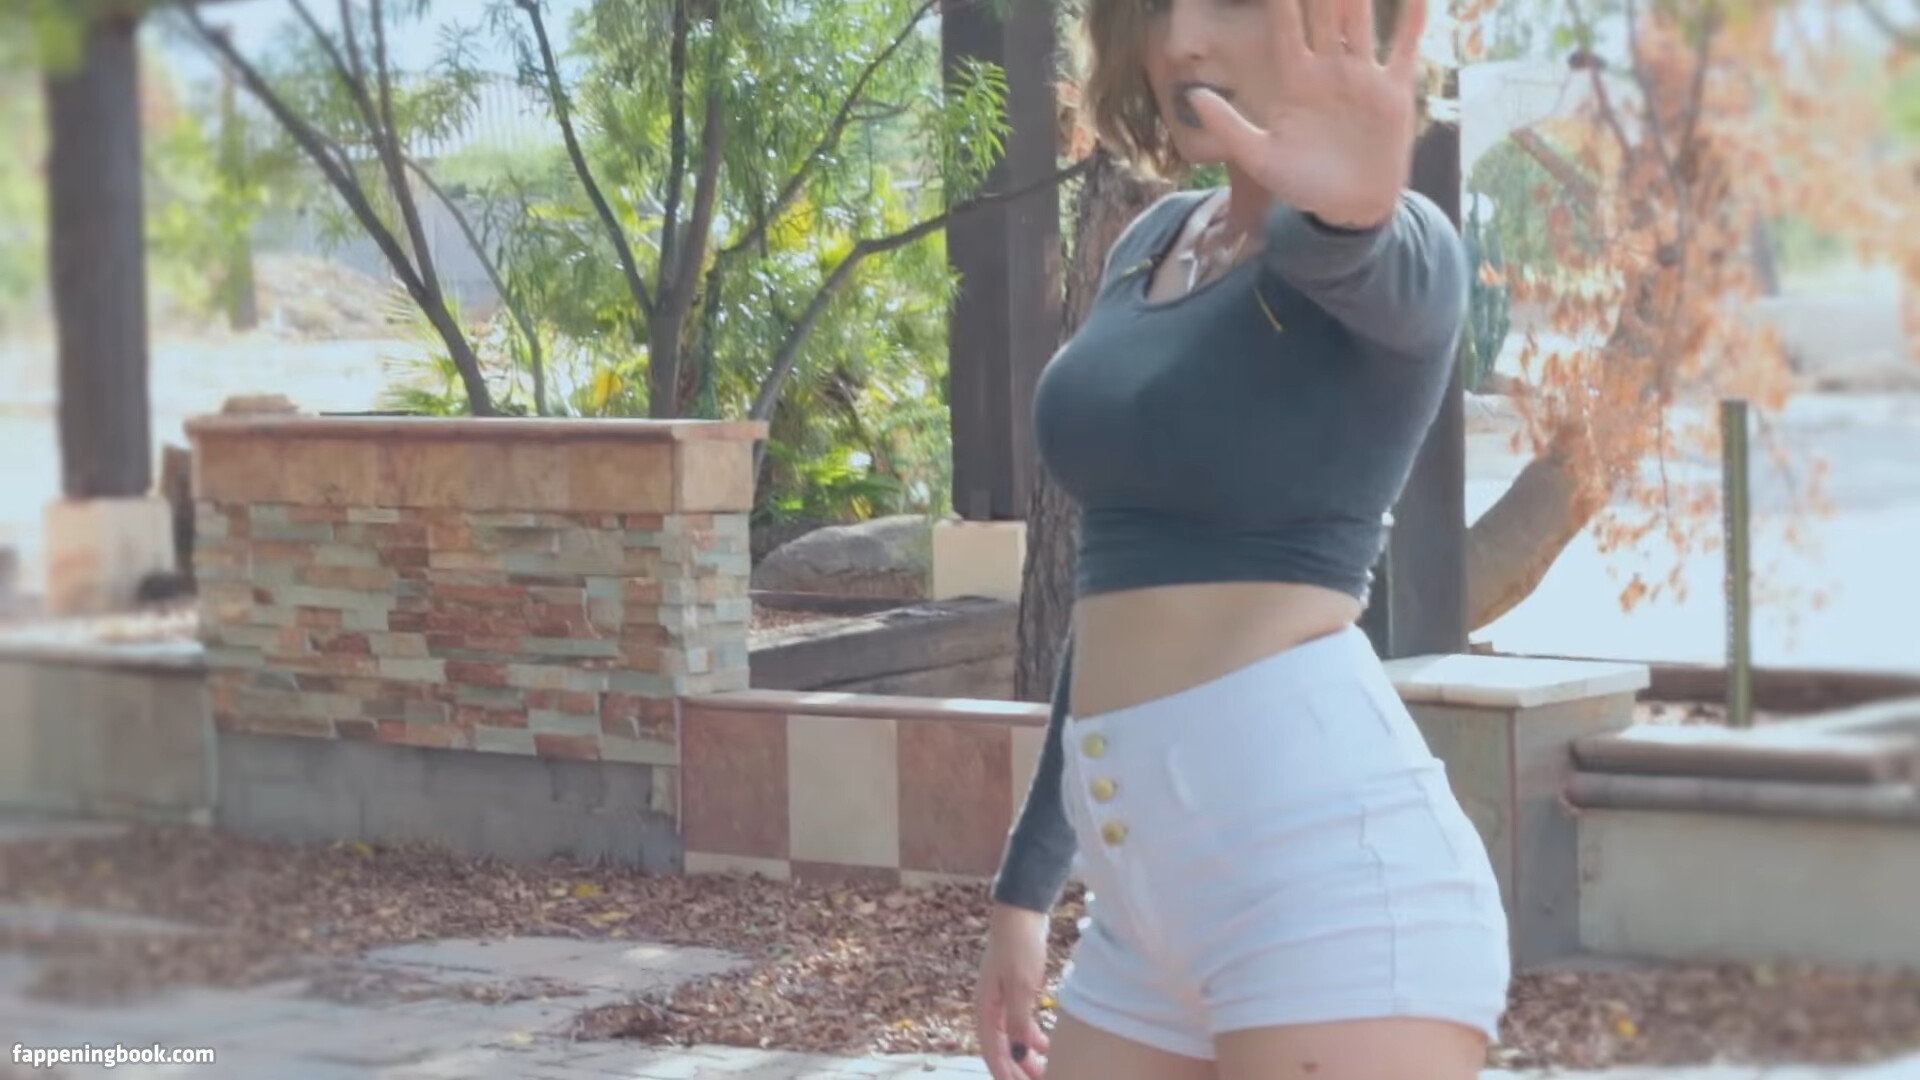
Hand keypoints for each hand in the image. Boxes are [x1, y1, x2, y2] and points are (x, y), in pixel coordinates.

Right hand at [975, 904, 1052, 1079]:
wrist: (1021, 912)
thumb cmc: (1019, 946)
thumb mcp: (1022, 986)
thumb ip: (1019, 1023)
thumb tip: (1020, 1055)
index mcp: (985, 1010)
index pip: (993, 1053)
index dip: (1006, 1074)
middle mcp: (990, 1009)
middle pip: (1001, 1050)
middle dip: (1017, 1071)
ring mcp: (1002, 1000)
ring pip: (1012, 1039)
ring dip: (1025, 1058)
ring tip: (1044, 1072)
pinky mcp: (1015, 992)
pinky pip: (1021, 1024)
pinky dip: (1032, 1038)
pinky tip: (1046, 1046)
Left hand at [1187, 0, 1428, 229]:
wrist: (1349, 208)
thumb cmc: (1302, 183)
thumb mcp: (1260, 157)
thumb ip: (1227, 125)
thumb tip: (1192, 96)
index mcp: (1295, 80)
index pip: (1286, 28)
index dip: (1281, 0)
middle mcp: (1328, 70)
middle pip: (1323, 15)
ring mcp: (1362, 77)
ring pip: (1360, 23)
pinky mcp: (1394, 91)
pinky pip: (1405, 49)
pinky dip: (1412, 22)